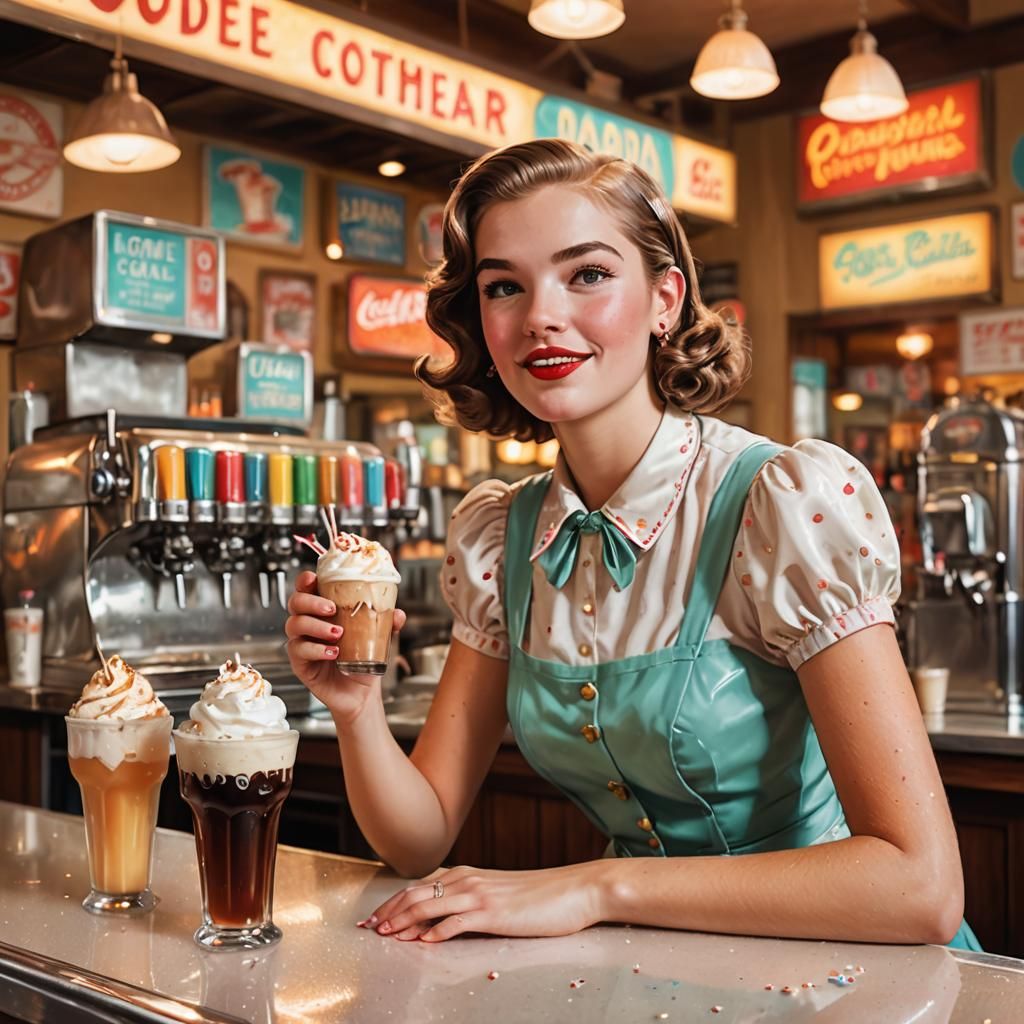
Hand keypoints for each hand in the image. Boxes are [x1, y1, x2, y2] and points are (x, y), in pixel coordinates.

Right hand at [284, 571, 405, 721]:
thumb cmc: (363, 660)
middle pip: (295, 602)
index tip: (314, 579)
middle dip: (311, 601)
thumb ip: (388, 622)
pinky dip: (316, 649)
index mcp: (323, 612)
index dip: (305, 580)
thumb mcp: (379, 637)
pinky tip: (333, 653)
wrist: (361, 692)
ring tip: (338, 633)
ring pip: (294, 624)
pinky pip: (298, 650)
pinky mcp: (300, 664)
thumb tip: (398, 614)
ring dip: (315, 625)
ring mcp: (302, 643)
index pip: (306, 588)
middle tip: (332, 609)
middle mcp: (309, 624)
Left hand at [360, 864, 604, 942]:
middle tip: (370, 928)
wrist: (575, 889)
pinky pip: (456, 922)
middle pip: (417, 893)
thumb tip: (447, 916)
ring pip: (429, 905)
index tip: (375, 916)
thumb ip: (473, 899)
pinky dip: (435, 932)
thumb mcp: (500, 892)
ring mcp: (481, 895)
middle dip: (390, 911)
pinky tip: (422, 942)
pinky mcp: (493, 913)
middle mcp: (469, 879)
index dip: (394, 900)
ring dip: (404, 921)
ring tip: (386, 935)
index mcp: (468, 874)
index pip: (421, 885)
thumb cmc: (542, 895)